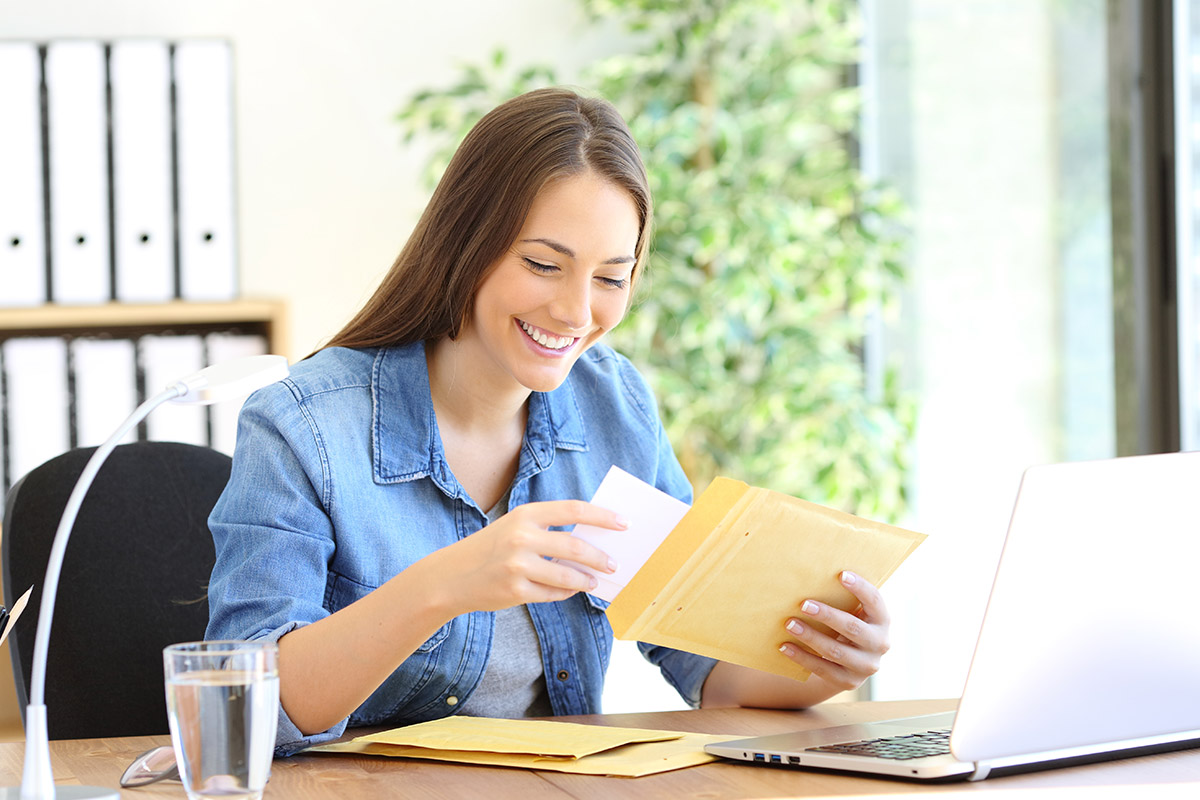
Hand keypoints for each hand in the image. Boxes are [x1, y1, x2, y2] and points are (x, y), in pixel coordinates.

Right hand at [432, 500, 622, 613]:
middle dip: (600, 557)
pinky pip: (552, 594)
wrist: (451, 576)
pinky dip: (565, 593)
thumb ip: (547, 529)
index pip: (574, 509)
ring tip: (594, 582)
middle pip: (575, 546)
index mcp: (525, 514)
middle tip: (614, 564)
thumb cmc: (490, 549)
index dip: (602, 516)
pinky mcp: (515, 591)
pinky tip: (569, 590)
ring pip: (567, 576)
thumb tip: (591, 540)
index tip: (624, 523)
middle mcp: (521, 537)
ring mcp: (518, 566)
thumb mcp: (515, 527)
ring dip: (586, 580)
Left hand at [779, 571, 890, 691]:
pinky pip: (823, 669)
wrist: (847, 664)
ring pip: (835, 650)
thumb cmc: (845, 625)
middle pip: (853, 628)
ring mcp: (866, 666)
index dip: (860, 588)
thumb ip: (843, 598)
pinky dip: (802, 657)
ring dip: (810, 636)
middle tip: (803, 604)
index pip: (874, 601)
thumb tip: (811, 576)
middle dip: (827, 615)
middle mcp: (880, 643)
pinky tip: (785, 646)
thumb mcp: (852, 613)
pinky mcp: (849, 681)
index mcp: (882, 620)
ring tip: (789, 624)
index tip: (840, 574)